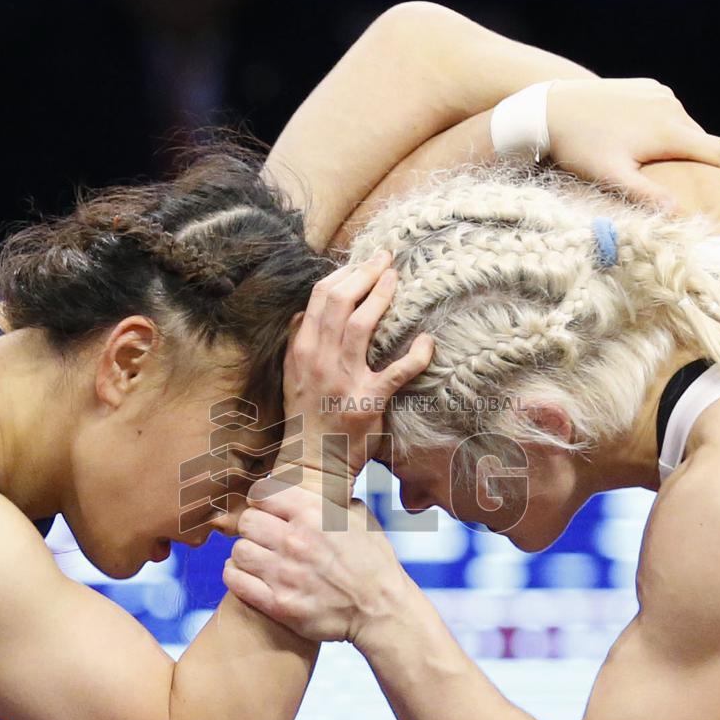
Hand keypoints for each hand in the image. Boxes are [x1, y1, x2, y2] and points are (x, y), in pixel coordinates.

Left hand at [222, 481, 416, 645]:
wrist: (381, 610)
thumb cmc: (374, 562)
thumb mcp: (360, 518)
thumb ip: (331, 500)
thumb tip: (315, 484)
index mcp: (314, 513)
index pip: (262, 493)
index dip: (262, 502)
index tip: (267, 511)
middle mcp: (296, 540)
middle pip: (246, 521)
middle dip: (252, 528)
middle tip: (262, 537)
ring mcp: (285, 574)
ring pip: (238, 551)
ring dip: (246, 554)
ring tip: (258, 558)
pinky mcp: (278, 603)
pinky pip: (235, 581)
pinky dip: (237, 576)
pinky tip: (249, 576)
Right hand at [277, 252, 432, 495]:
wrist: (312, 461)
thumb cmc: (307, 416)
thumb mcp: (292, 376)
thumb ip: (297, 343)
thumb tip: (303, 312)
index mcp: (302, 349)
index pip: (320, 296)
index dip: (345, 272)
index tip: (364, 261)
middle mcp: (319, 360)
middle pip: (339, 301)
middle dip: (365, 273)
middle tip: (386, 259)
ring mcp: (343, 380)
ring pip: (361, 325)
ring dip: (382, 297)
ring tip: (396, 279)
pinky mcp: (367, 402)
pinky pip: (396, 371)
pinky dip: (416, 354)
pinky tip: (427, 340)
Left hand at [547, 77, 719, 208]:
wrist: (551, 106)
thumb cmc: (579, 146)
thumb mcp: (611, 176)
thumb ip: (646, 195)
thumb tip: (680, 213)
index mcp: (670, 130)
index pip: (718, 153)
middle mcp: (672, 107)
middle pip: (700, 141)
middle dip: (704, 166)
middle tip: (703, 191)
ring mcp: (659, 93)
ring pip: (683, 126)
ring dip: (682, 148)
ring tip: (673, 173)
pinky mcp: (646, 86)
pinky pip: (666, 112)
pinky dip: (666, 131)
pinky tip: (649, 147)